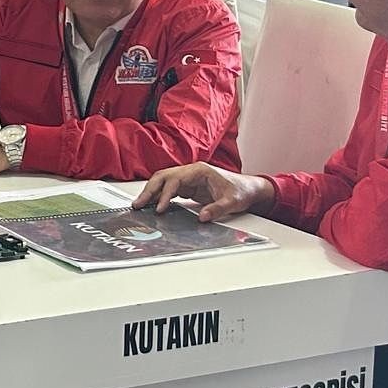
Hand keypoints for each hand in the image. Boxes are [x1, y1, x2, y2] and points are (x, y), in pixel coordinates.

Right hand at [132, 163, 275, 221]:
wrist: (249, 189)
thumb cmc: (242, 191)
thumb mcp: (233, 202)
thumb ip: (217, 209)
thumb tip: (202, 217)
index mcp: (199, 171)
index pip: (175, 180)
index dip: (165, 194)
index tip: (160, 208)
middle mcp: (191, 172)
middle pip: (163, 177)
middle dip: (149, 190)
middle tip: (138, 204)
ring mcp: (188, 178)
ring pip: (163, 181)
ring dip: (151, 192)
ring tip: (139, 205)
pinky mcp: (188, 186)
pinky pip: (168, 189)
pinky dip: (158, 196)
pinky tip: (152, 205)